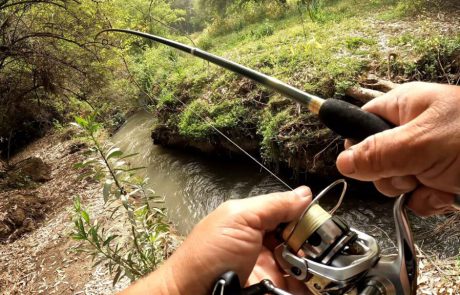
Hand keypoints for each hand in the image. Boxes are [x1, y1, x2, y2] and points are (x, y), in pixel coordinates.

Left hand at [120, 186, 311, 294]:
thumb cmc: (209, 255)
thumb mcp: (239, 219)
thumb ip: (273, 205)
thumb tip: (304, 193)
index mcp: (255, 222)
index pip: (290, 214)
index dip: (307, 217)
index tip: (323, 223)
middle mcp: (264, 245)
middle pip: (300, 240)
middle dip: (314, 244)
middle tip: (323, 249)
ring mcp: (270, 270)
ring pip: (303, 265)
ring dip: (314, 266)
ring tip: (322, 267)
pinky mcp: (273, 290)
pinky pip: (298, 287)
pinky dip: (308, 285)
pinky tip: (315, 282)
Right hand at [336, 82, 459, 215]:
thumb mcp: (423, 143)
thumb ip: (377, 152)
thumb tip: (341, 161)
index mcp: (405, 107)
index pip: (361, 122)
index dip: (358, 144)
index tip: (367, 161)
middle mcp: (412, 131)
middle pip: (373, 158)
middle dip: (389, 173)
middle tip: (411, 171)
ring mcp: (426, 157)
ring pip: (394, 181)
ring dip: (411, 189)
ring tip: (437, 181)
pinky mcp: (439, 179)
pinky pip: (416, 195)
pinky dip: (429, 200)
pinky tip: (447, 195)